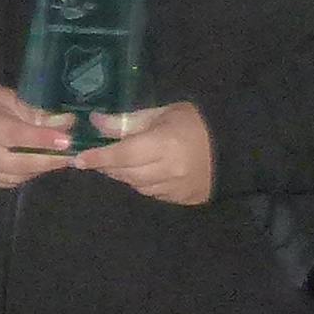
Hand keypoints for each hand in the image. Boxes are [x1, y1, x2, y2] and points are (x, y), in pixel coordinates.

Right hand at [0, 81, 78, 190]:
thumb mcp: (1, 98)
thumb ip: (32, 112)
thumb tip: (65, 122)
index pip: (17, 136)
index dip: (43, 139)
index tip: (68, 139)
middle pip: (21, 162)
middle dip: (50, 160)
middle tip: (73, 155)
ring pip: (19, 175)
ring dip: (42, 167)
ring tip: (61, 157)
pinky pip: (12, 181)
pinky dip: (28, 172)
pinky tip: (39, 163)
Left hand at [74, 100, 216, 205]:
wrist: (235, 145)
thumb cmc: (195, 122)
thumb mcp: (161, 114)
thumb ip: (127, 121)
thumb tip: (95, 122)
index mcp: (165, 144)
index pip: (123, 155)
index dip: (98, 157)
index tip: (78, 158)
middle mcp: (170, 170)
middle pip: (125, 173)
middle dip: (108, 165)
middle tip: (96, 156)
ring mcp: (176, 188)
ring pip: (136, 186)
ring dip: (124, 174)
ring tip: (123, 160)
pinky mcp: (182, 200)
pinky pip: (151, 193)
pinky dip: (142, 183)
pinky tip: (145, 171)